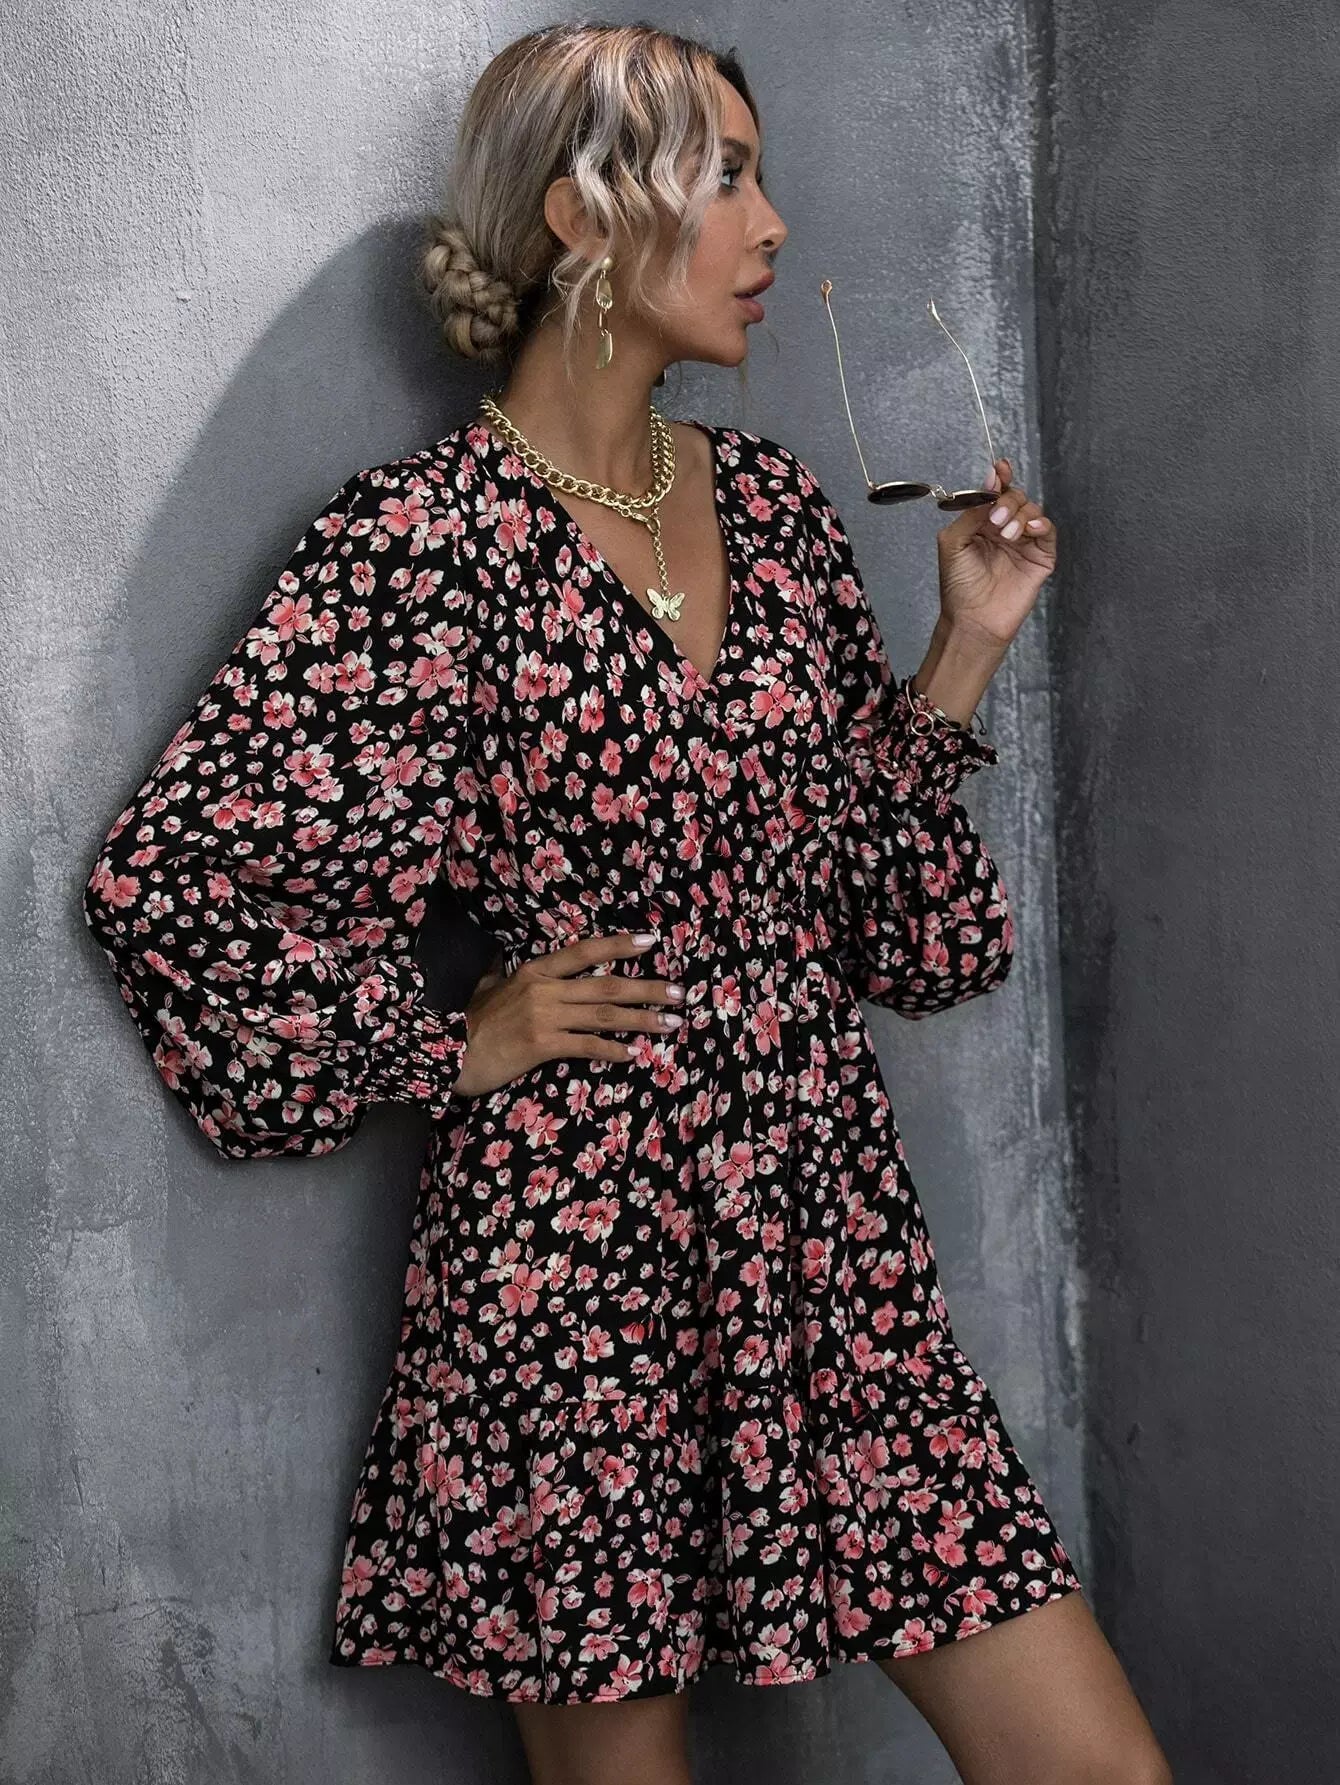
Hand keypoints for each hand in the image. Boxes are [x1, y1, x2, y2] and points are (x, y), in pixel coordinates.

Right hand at [447, 931, 683, 1097]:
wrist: (447, 1051)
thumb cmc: (470, 1021)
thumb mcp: (487, 986)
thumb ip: (501, 971)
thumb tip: (501, 955)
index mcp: (536, 970)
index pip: (586, 952)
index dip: (620, 946)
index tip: (651, 943)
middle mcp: (545, 988)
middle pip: (607, 984)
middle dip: (648, 988)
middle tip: (680, 993)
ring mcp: (545, 1016)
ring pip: (605, 1015)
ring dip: (642, 1020)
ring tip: (670, 1024)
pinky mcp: (542, 1045)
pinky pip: (587, 1046)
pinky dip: (613, 1050)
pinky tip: (634, 1054)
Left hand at [934, 455, 1057, 650]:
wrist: (973, 619)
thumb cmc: (959, 586)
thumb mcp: (953, 542)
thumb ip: (971, 511)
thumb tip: (990, 482)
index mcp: (982, 523)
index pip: (996, 493)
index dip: (1000, 477)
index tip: (1000, 468)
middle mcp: (1004, 529)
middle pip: (1016, 497)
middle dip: (1007, 501)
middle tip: (996, 518)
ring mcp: (1024, 543)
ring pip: (1033, 511)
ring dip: (1020, 515)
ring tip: (1006, 534)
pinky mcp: (1040, 557)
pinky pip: (1048, 531)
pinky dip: (1042, 524)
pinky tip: (1031, 529)